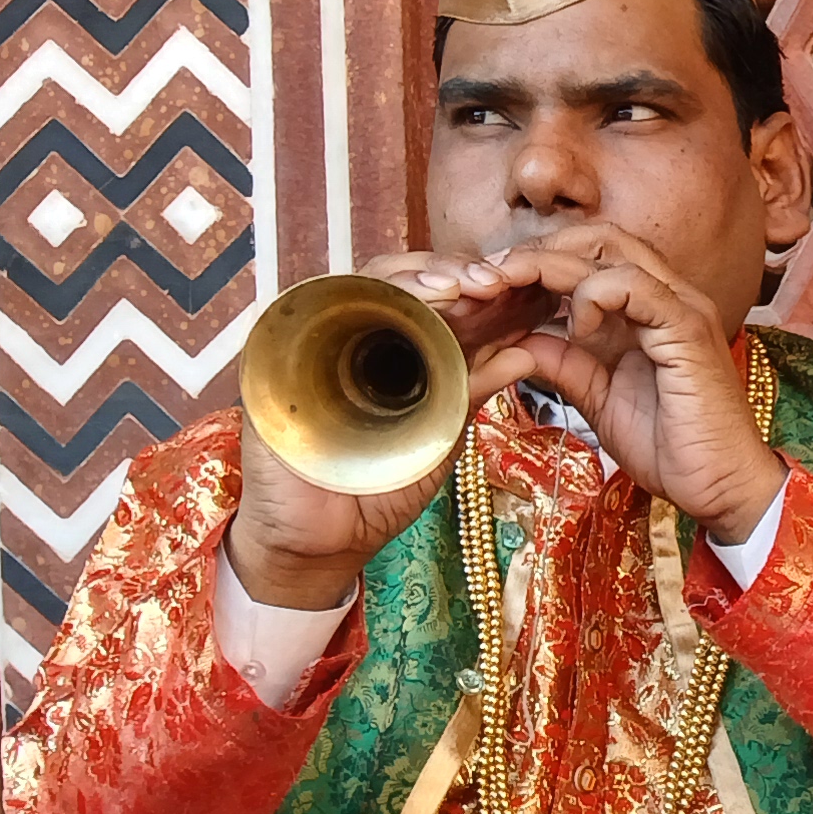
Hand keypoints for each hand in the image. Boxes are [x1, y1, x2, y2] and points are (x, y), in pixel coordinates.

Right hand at [225, 271, 536, 608]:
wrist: (320, 541)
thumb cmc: (376, 489)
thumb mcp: (439, 437)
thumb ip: (472, 392)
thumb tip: (526, 355)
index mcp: (403, 353)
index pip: (441, 300)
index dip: (480, 290)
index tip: (524, 292)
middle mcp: (363, 336)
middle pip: (409, 278)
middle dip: (455, 272)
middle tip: (496, 282)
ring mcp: (322, 336)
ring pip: (370, 280)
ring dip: (419, 276)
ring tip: (460, 285)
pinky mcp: (286, 345)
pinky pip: (325, 304)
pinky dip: (371, 295)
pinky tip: (412, 298)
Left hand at [433, 227, 787, 541]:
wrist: (720, 487)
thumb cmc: (671, 448)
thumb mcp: (598, 399)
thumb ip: (565, 362)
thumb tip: (520, 339)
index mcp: (649, 309)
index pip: (591, 255)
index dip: (538, 261)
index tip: (492, 285)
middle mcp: (669, 296)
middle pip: (598, 237)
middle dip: (537, 250)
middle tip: (490, 275)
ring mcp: (681, 307)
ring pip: (610, 251)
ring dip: (551, 264)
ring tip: (514, 291)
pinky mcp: (687, 328)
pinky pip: (632, 285)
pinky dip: (592, 296)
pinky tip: (574, 328)